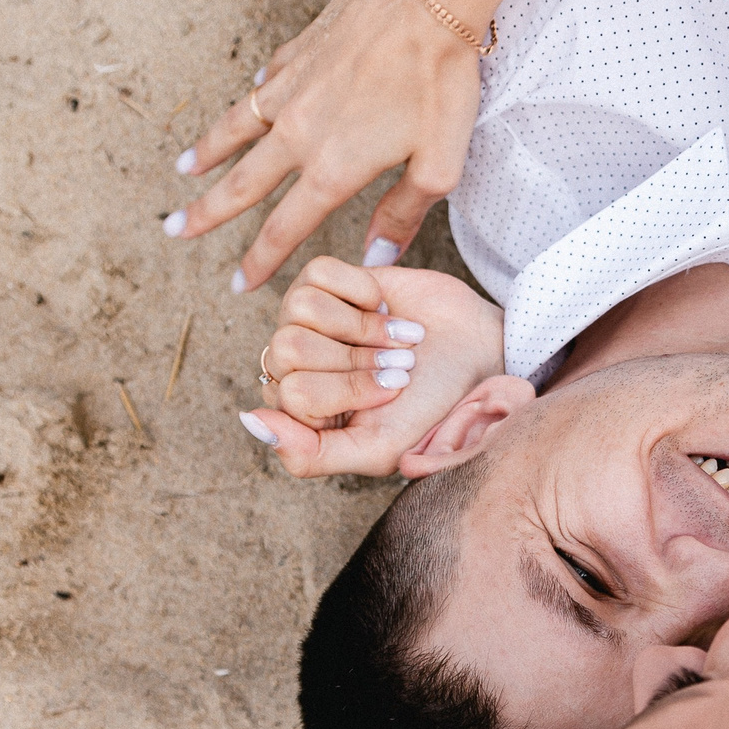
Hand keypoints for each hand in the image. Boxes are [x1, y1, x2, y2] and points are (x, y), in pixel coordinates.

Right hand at [169, 0, 482, 292]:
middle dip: (207, 214)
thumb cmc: (442, 80)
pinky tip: (242, 103)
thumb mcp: (439, 164)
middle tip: (175, 231)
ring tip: (183, 172)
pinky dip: (246, 100)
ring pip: (236, 128)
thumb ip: (403, 214)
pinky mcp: (298, 51)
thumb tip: (375, 258)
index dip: (260, 259)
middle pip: (241, 183)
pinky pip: (263, 84)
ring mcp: (292, 87)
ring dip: (207, 153)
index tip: (239, 284)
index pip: (284, 227)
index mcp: (333, 167)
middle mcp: (299, 131)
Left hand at [244, 257, 506, 476]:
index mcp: (300, 414)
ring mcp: (306, 321)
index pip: (294, 395)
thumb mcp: (377, 450)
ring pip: (299, 309)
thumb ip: (311, 455)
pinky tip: (384, 306)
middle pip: (288, 349)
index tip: (395, 394)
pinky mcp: (326, 281)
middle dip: (355, 357)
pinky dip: (361, 289)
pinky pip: (318, 273)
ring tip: (396, 338)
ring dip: (362, 324)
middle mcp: (294, 366)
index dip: (350, 390)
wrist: (475, 353)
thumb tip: (253, 423)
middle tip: (398, 365)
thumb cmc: (431, 406)